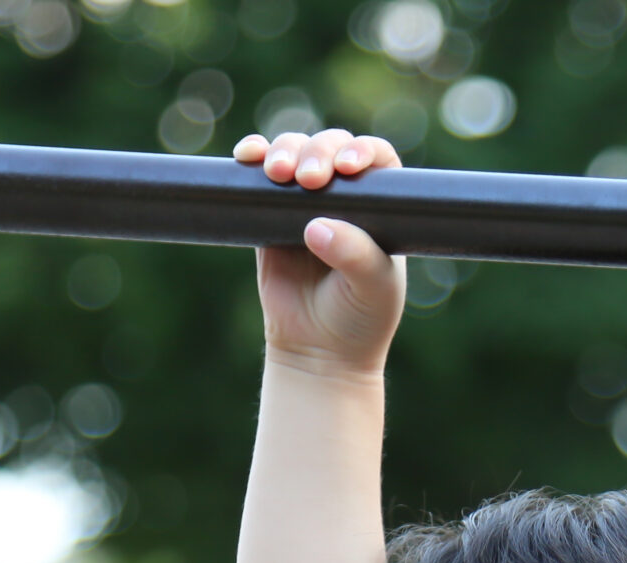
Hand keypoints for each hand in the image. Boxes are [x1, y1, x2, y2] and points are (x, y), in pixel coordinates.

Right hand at [235, 129, 406, 378]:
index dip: (362, 150)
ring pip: (293, 152)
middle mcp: (343, 196)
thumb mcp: (372, 288)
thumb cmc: (360, 318)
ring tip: (277, 173)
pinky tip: (246, 156)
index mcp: (380, 205)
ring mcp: (303, 202)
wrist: (318, 351)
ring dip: (283, 150)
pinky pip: (256, 178)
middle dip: (316, 151)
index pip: (377, 160)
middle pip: (328, 147)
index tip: (348, 167)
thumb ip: (354, 255)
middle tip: (309, 179)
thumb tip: (315, 226)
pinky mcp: (267, 215)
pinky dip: (251, 158)